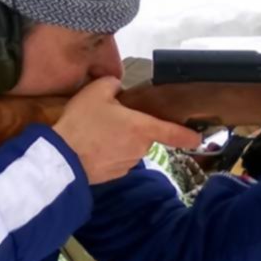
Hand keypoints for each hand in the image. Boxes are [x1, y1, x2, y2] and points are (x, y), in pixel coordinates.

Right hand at [51, 76, 200, 183]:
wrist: (62, 158)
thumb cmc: (83, 123)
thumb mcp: (96, 91)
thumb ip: (112, 85)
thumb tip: (117, 87)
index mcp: (142, 128)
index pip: (173, 133)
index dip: (188, 136)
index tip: (198, 138)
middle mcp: (140, 148)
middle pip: (144, 136)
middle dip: (133, 128)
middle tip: (109, 119)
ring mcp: (127, 164)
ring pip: (129, 148)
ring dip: (119, 142)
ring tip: (95, 133)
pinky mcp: (113, 176)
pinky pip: (116, 160)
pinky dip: (108, 154)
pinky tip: (90, 147)